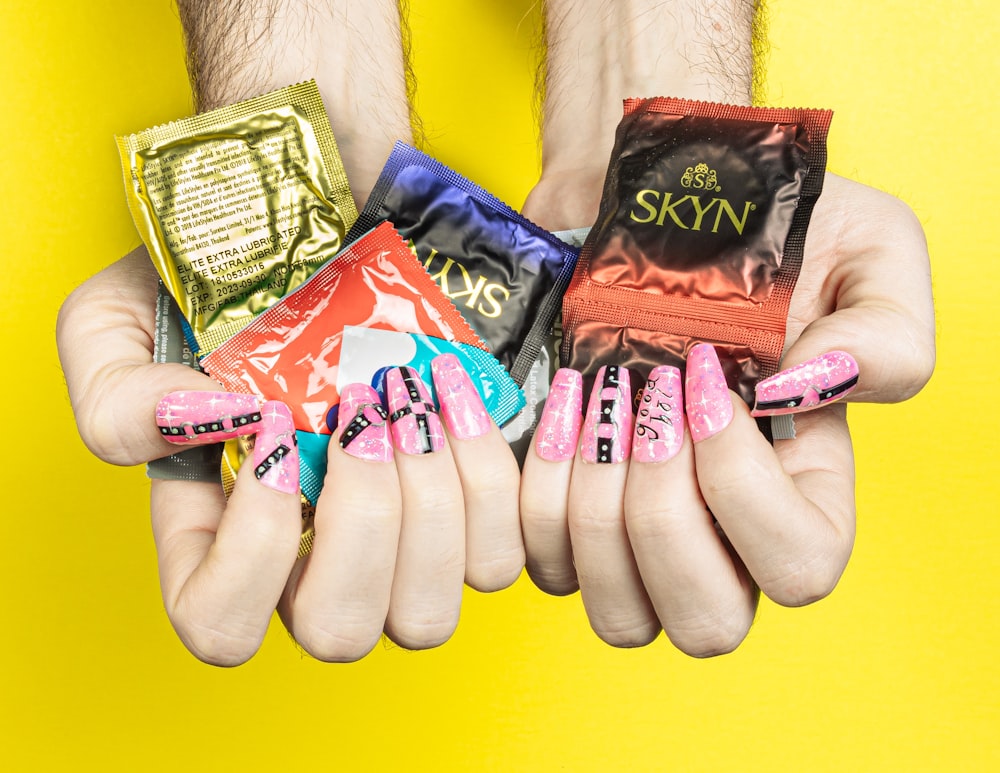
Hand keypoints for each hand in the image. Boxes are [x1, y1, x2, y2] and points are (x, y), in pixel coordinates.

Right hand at [57, 249, 522, 664]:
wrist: (323, 237)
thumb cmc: (214, 290)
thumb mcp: (115, 323)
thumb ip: (120, 397)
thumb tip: (215, 428)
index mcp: (220, 537)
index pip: (222, 626)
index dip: (255, 550)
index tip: (278, 424)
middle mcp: (313, 559)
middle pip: (341, 632)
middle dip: (363, 519)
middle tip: (367, 409)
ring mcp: (397, 549)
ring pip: (427, 613)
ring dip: (430, 495)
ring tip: (417, 395)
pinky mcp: (471, 519)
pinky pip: (499, 556)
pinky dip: (489, 476)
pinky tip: (461, 394)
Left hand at [519, 172, 934, 655]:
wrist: (647, 205)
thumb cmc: (758, 229)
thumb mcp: (870, 252)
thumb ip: (886, 340)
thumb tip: (800, 401)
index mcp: (807, 494)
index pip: (798, 569)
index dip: (741, 488)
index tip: (703, 378)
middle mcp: (725, 537)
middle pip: (705, 622)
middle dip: (661, 512)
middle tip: (645, 403)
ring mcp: (639, 541)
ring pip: (619, 614)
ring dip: (595, 502)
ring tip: (596, 397)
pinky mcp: (566, 520)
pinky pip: (541, 560)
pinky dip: (538, 485)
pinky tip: (558, 402)